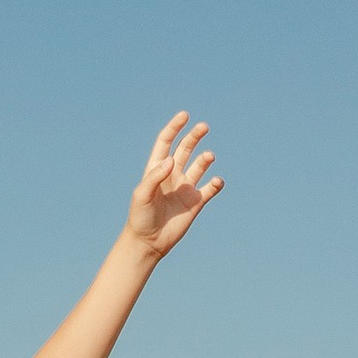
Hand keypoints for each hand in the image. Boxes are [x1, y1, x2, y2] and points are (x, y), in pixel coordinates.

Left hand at [124, 115, 222, 263]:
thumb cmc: (140, 217)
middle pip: (185, 148)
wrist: (148, 242)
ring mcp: (185, 188)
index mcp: (157, 169)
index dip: (174, 128)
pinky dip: (216, 183)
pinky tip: (216, 182)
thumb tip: (172, 159)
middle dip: (194, 136)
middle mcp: (173, 175)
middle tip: (203, 126)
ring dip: (205, 158)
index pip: (166, 142)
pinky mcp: (196, 202)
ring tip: (208, 156)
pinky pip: (210, 189)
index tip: (184, 116)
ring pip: (199, 165)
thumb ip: (155, 176)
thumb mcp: (142, 195)